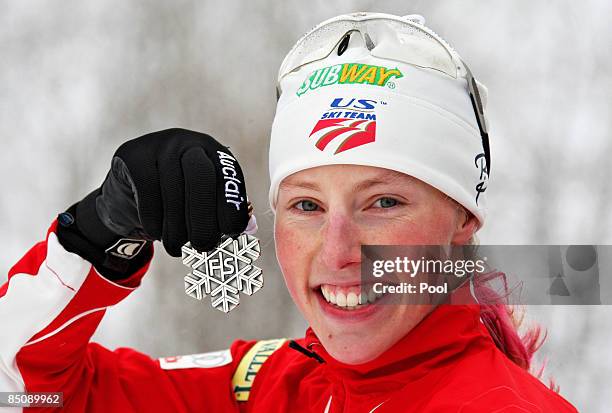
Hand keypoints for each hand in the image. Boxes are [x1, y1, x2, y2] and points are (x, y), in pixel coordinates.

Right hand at [92, 128, 249, 255]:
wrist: (132, 186)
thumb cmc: (180, 198)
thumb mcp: (206, 200)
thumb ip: (227, 212)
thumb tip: (250, 228)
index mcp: (215, 152)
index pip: (229, 175)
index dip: (232, 205)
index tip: (231, 232)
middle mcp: (189, 142)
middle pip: (201, 177)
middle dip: (204, 218)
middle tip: (204, 246)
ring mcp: (159, 146)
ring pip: (172, 192)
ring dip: (176, 229)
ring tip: (178, 248)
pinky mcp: (133, 156)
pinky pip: (147, 196)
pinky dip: (155, 223)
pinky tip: (157, 233)